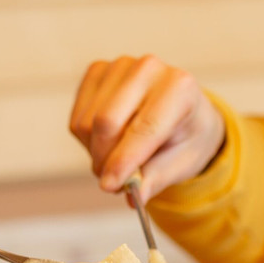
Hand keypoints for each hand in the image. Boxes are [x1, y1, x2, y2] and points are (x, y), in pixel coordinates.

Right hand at [68, 55, 224, 201]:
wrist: (183, 109)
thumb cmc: (186, 135)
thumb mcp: (184, 162)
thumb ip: (157, 179)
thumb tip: (133, 196)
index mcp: (180, 88)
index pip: (144, 127)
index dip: (123, 160)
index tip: (110, 186)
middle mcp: (149, 68)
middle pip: (106, 121)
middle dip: (105, 160)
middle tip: (113, 184)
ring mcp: (120, 65)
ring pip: (87, 122)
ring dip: (96, 153)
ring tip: (117, 159)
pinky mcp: (98, 70)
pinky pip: (78, 116)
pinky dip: (87, 139)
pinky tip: (108, 141)